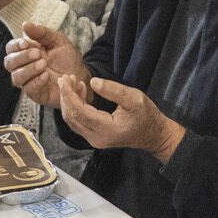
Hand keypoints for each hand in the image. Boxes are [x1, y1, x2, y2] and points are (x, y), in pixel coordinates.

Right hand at [5, 20, 89, 108]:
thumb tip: (25, 24)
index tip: (26, 43)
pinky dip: (36, 81)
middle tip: (38, 54)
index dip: (15, 46)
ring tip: (44, 64)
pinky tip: (46, 75)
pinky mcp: (36, 94)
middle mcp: (23, 67)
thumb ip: (41, 33)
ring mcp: (28, 81)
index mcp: (26, 52)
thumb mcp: (57, 40)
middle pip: (9, 63)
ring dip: (28, 70)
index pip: (11, 48)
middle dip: (22, 57)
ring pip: (16, 78)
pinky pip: (29, 89)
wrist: (80, 74)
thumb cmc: (67, 57)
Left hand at [58, 74, 183, 161]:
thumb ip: (113, 90)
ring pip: (72, 120)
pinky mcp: (94, 136)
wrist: (153, 135)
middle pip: (71, 117)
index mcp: (106, 129)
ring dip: (69, 101)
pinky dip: (76, 106)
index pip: (79, 111)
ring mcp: (94, 139)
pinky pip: (79, 121)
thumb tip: (93, 82)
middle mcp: (97, 138)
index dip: (69, 94)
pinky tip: (80, 91)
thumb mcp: (134, 98)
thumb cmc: (147, 116)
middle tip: (65, 78)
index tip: (64, 79)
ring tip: (71, 82)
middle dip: (65, 96)